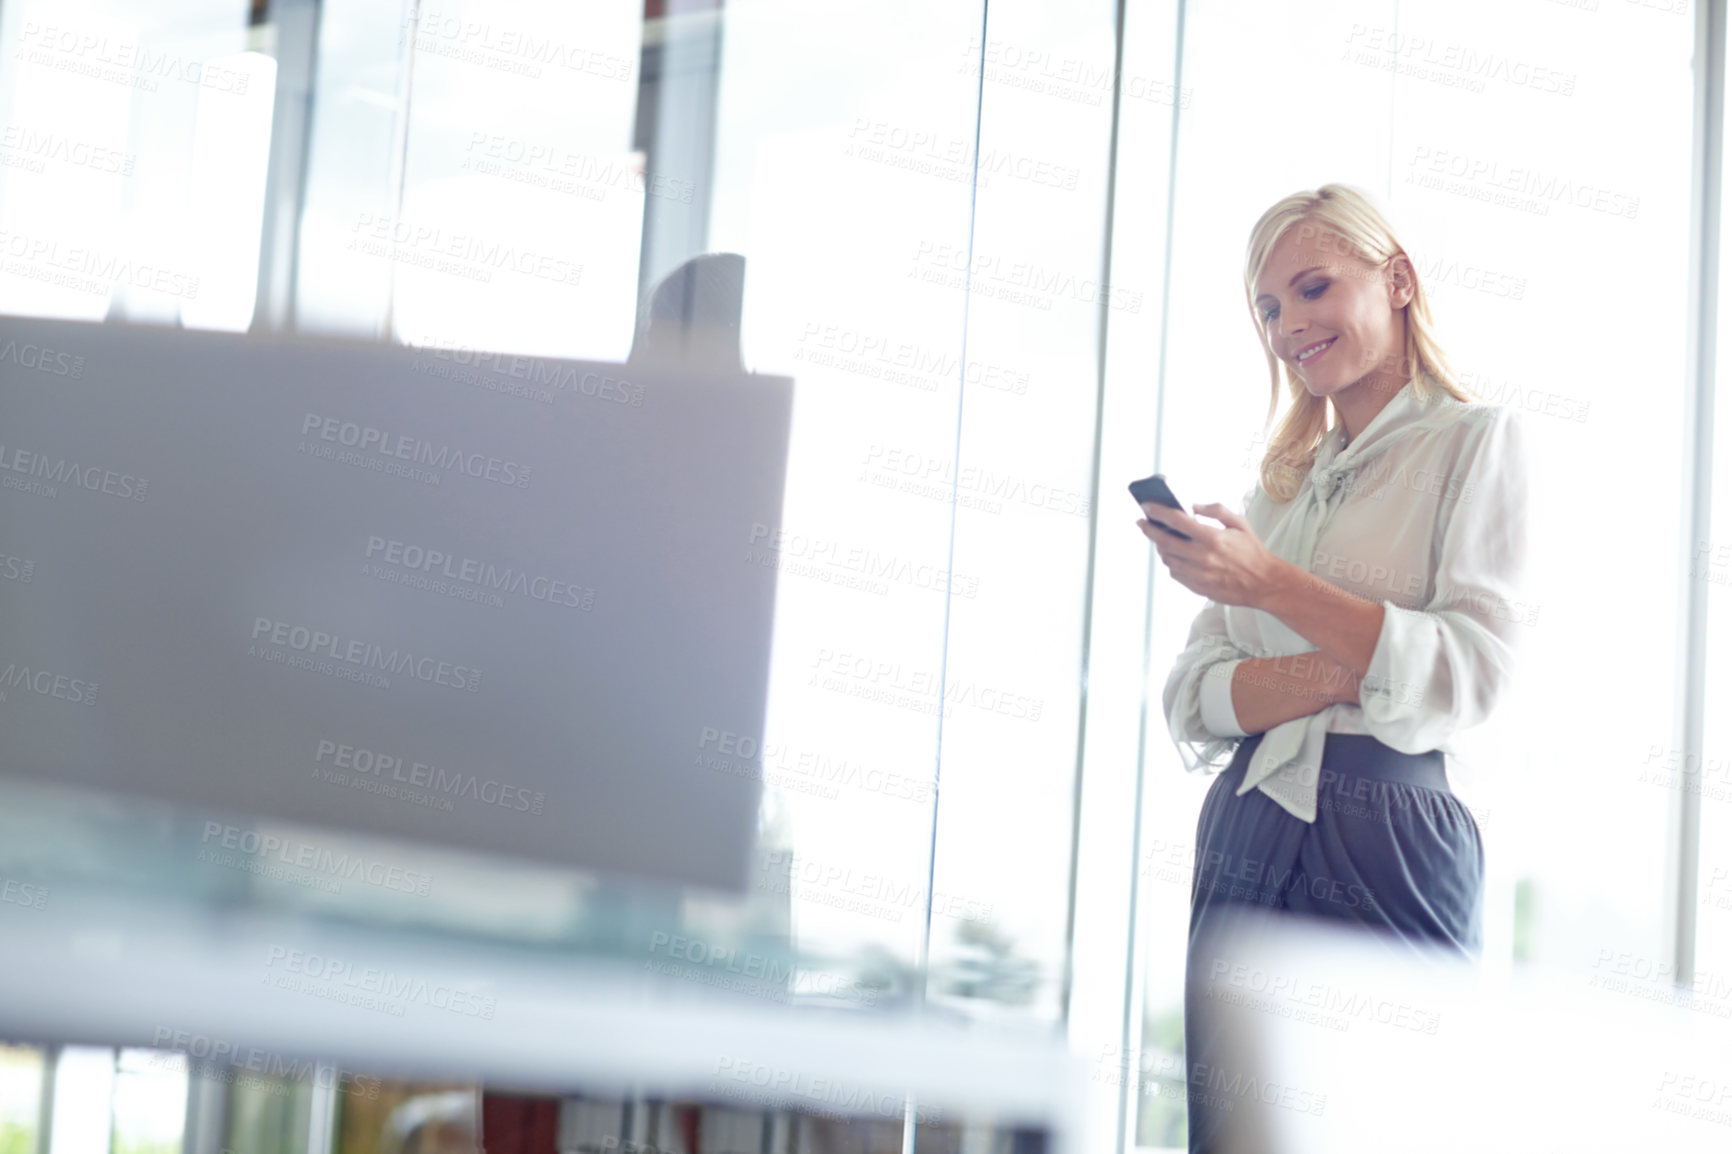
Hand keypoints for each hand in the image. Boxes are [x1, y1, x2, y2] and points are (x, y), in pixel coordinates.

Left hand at [1136, 501, 1286, 608]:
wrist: (1264, 583)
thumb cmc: (1253, 552)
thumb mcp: (1239, 524)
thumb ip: (1216, 510)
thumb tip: (1193, 506)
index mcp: (1212, 538)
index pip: (1176, 521)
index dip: (1157, 512)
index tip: (1147, 507)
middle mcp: (1201, 557)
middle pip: (1164, 541)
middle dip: (1149, 530)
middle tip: (1142, 523)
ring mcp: (1197, 574)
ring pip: (1167, 558)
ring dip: (1160, 547)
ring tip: (1161, 539)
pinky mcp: (1197, 586)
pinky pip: (1175, 573)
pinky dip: (1172, 562)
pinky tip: (1176, 555)